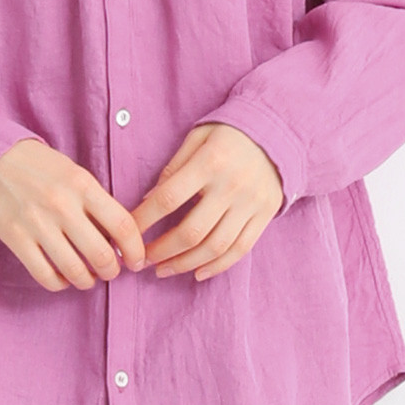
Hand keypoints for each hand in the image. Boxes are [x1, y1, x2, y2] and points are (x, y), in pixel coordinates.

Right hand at [0, 139, 149, 291]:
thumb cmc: (39, 166)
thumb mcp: (75, 173)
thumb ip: (96, 202)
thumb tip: (118, 239)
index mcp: (83, 185)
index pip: (123, 225)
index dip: (136, 250)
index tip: (137, 260)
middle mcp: (62, 206)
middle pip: (102, 255)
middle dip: (112, 270)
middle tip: (111, 270)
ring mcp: (38, 224)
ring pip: (75, 271)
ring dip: (88, 281)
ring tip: (88, 277)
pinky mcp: (16, 239)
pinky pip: (46, 275)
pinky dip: (60, 283)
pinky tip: (63, 276)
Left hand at [129, 123, 283, 282]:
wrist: (277, 131)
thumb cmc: (228, 134)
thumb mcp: (197, 138)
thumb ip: (173, 168)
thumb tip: (147, 200)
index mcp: (210, 162)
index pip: (169, 198)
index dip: (144, 220)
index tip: (127, 233)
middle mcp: (232, 186)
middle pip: (191, 231)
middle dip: (162, 251)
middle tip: (143, 260)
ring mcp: (251, 204)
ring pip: (215, 247)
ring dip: (185, 264)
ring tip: (164, 270)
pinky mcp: (266, 215)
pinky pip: (240, 249)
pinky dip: (218, 266)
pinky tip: (198, 273)